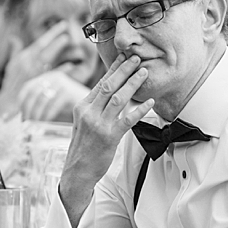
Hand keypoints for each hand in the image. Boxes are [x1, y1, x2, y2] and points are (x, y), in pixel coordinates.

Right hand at [0, 20, 75, 109]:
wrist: (7, 101)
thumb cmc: (10, 83)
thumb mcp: (11, 65)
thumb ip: (14, 51)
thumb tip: (13, 38)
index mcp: (24, 57)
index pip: (40, 41)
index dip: (52, 33)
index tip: (63, 25)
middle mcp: (27, 63)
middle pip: (44, 48)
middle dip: (56, 39)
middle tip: (67, 33)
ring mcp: (32, 73)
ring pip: (46, 58)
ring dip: (57, 49)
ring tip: (67, 43)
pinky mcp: (36, 83)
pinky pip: (50, 74)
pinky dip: (60, 70)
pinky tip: (70, 65)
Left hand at [18, 69, 90, 122]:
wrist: (98, 108)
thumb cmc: (75, 110)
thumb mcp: (54, 105)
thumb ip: (41, 107)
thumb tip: (22, 119)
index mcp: (47, 78)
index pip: (27, 89)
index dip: (22, 104)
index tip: (22, 119)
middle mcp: (54, 77)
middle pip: (32, 93)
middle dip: (28, 111)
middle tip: (27, 126)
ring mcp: (62, 82)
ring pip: (41, 99)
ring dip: (36, 114)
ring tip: (35, 127)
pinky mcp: (69, 90)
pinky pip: (52, 104)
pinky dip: (47, 115)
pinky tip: (46, 124)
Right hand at [59, 54, 153, 227]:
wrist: (77, 170)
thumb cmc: (83, 147)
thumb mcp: (83, 123)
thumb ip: (95, 107)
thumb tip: (109, 92)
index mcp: (82, 107)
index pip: (99, 83)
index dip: (113, 69)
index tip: (123, 57)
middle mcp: (89, 113)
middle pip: (109, 86)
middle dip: (124, 70)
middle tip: (137, 58)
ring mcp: (99, 124)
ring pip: (118, 99)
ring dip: (133, 84)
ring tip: (144, 73)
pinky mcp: (109, 137)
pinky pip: (127, 120)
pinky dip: (140, 110)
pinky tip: (150, 102)